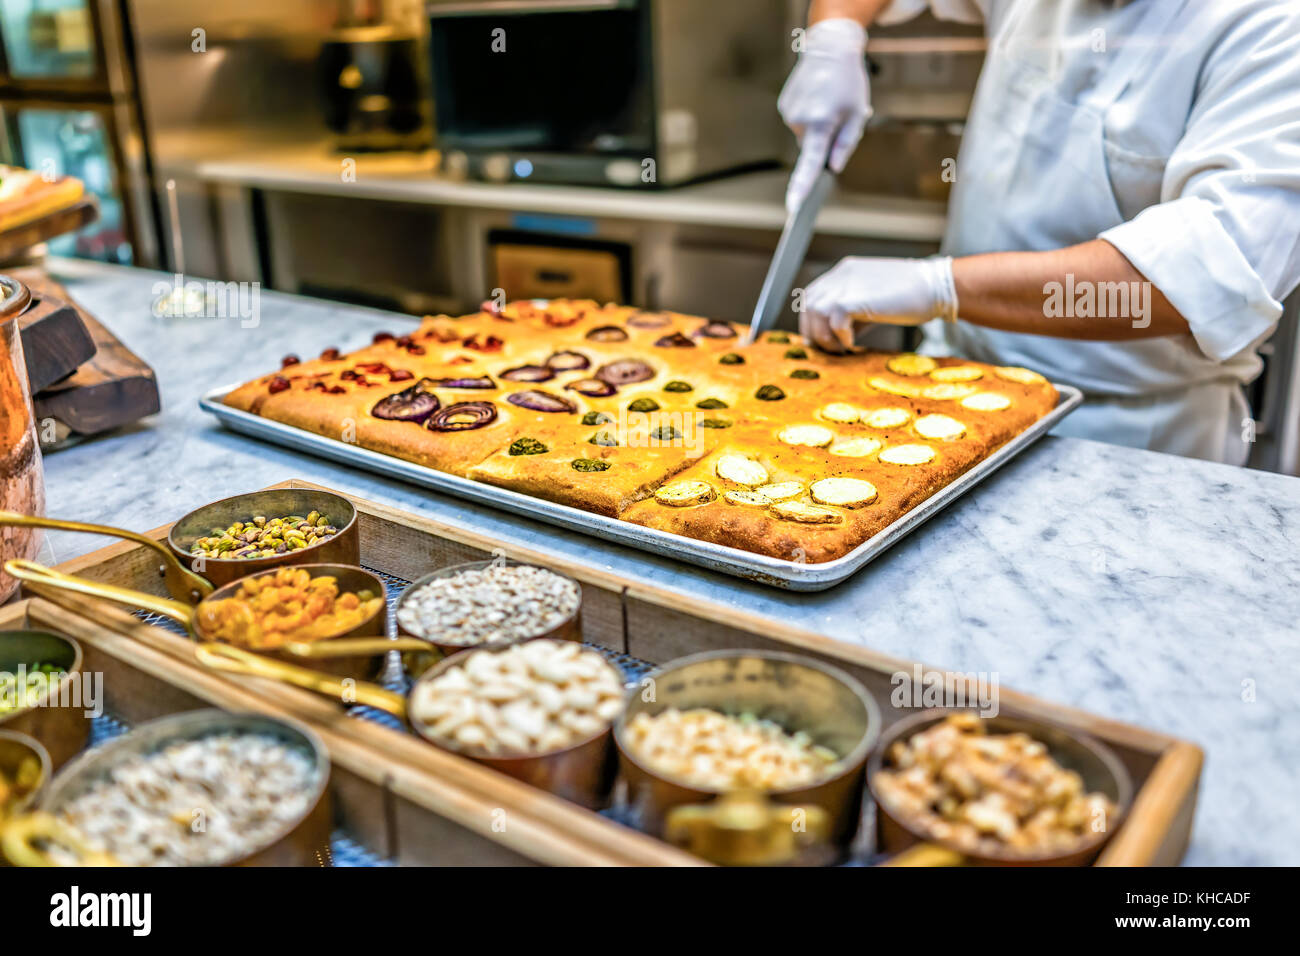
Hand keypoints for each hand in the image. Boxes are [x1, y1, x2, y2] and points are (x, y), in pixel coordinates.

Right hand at [778, 18, 871, 212]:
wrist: (829, 47)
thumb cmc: (848, 81)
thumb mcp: (857, 114)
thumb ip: (846, 145)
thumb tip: (834, 167)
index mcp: (822, 123)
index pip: (810, 164)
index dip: (802, 187)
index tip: (793, 207)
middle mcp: (800, 120)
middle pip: (811, 148)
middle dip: (824, 139)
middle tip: (838, 115)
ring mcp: (789, 113)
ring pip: (805, 135)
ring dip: (817, 125)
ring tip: (827, 101)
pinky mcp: (784, 106)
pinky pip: (798, 123)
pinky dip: (808, 116)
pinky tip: (817, 97)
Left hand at [801, 256, 958, 352]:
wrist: (937, 286)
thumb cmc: (911, 296)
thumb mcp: (873, 300)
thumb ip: (852, 313)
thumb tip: (836, 335)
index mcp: (845, 271)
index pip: (813, 294)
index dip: (813, 319)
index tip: (822, 338)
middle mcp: (841, 274)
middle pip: (809, 304)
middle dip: (813, 330)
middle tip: (829, 348)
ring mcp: (847, 284)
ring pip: (815, 312)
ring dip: (825, 335)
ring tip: (842, 347)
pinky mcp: (855, 298)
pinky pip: (833, 320)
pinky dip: (840, 335)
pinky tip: (853, 342)